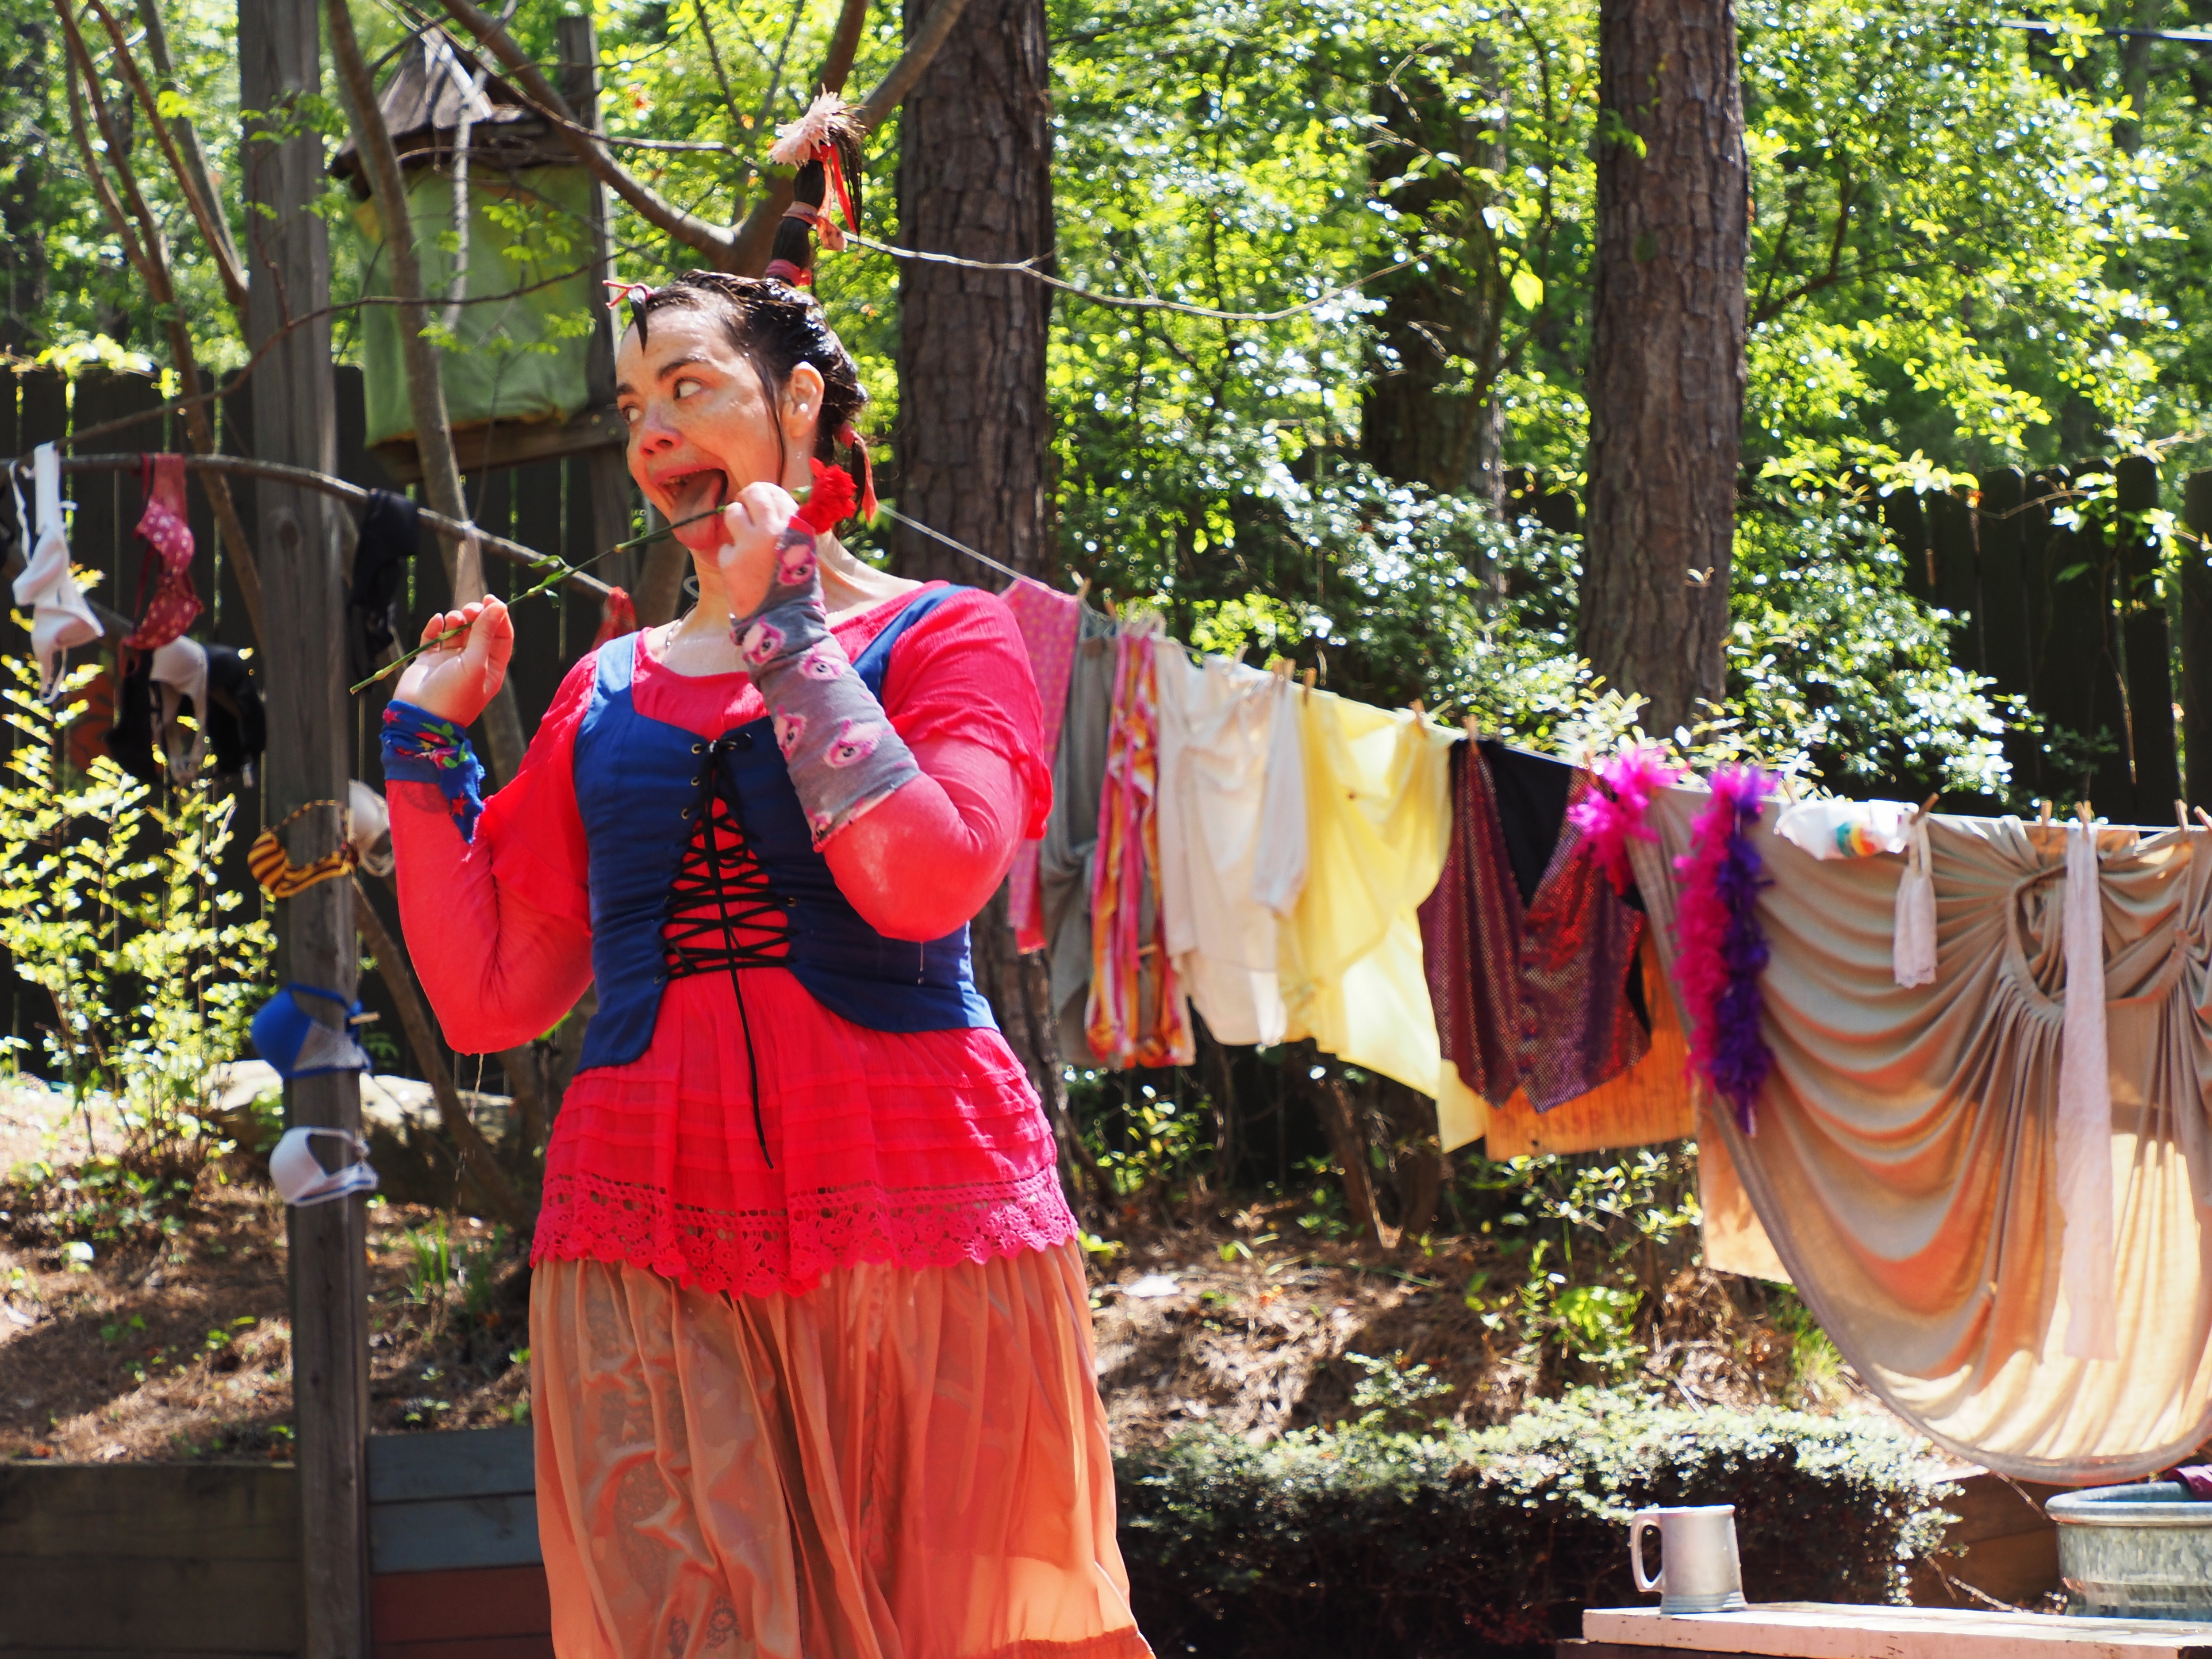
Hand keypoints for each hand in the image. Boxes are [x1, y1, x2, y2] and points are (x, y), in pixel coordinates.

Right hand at [393, 599, 511, 726]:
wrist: (420, 717)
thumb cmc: (454, 695)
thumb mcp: (476, 663)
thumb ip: (486, 634)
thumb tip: (499, 606)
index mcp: (491, 667)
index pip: (501, 635)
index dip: (498, 616)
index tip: (490, 599)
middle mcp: (472, 662)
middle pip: (479, 629)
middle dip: (475, 615)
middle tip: (469, 611)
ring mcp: (450, 661)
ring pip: (457, 631)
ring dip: (456, 620)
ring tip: (452, 620)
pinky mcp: (429, 660)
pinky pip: (433, 637)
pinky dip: (435, 626)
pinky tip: (436, 621)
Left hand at [715, 481, 803, 615]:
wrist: (785, 620)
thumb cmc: (798, 589)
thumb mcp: (804, 552)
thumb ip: (790, 529)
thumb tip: (774, 509)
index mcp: (797, 528)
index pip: (777, 493)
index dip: (766, 492)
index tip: (759, 499)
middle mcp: (774, 529)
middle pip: (753, 493)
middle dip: (746, 498)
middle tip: (744, 508)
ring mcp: (750, 543)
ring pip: (732, 512)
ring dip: (735, 521)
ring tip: (741, 539)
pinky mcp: (730, 560)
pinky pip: (725, 546)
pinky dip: (730, 555)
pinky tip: (740, 570)